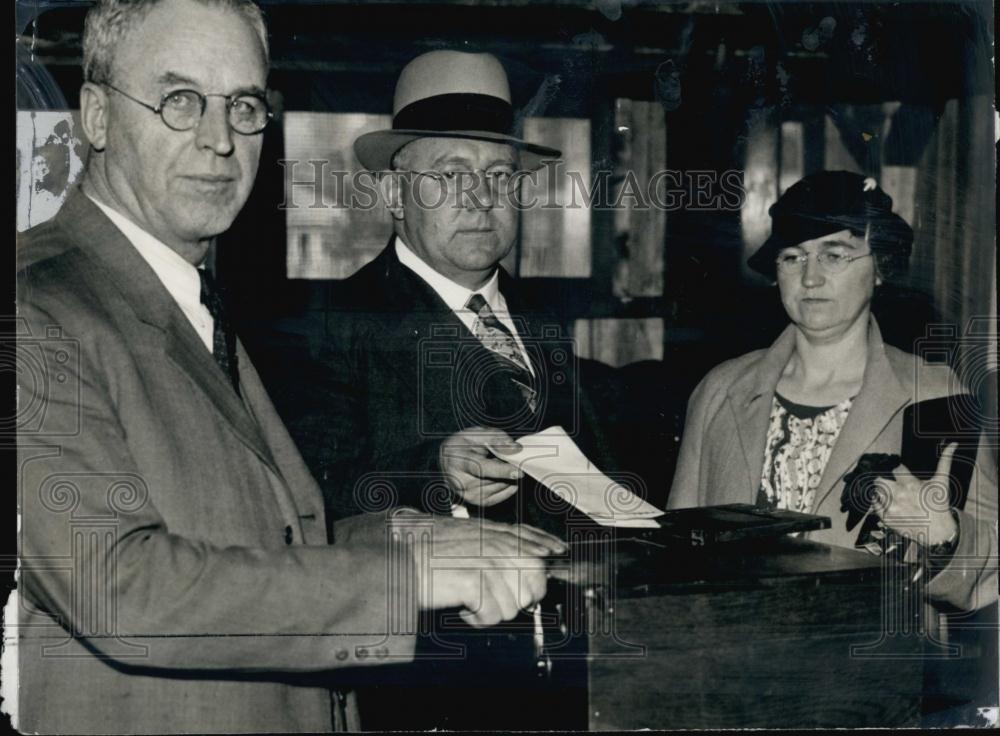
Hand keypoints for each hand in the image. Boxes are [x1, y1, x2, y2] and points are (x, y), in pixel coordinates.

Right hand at [392, 513, 565, 626]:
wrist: (399, 554)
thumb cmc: (426, 548)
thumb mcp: (466, 535)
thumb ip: (494, 542)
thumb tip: (525, 556)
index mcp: (494, 532)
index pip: (533, 538)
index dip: (548, 547)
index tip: (559, 551)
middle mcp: (496, 545)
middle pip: (534, 583)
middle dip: (519, 598)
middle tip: (494, 596)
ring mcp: (487, 562)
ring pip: (513, 606)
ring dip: (491, 610)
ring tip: (470, 598)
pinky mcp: (475, 582)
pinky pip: (492, 615)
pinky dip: (477, 618)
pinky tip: (463, 606)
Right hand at [439, 427, 523, 506]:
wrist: (450, 460)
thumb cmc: (465, 444)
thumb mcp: (478, 433)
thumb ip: (497, 438)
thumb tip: (516, 450)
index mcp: (458, 461)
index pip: (482, 468)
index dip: (502, 471)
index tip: (519, 472)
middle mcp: (461, 483)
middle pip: (494, 479)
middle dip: (508, 469)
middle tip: (508, 457)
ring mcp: (468, 495)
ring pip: (501, 487)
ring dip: (508, 476)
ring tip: (499, 464)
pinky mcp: (477, 502)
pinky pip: (502, 495)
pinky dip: (509, 485)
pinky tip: (507, 475)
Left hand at [871, 443, 959, 546]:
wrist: (937, 531)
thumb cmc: (938, 504)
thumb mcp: (941, 482)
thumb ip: (945, 461)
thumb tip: (953, 443)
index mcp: (910, 485)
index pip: (896, 468)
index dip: (900, 470)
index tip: (904, 475)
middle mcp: (898, 495)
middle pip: (880, 479)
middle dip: (887, 480)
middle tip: (896, 485)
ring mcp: (891, 507)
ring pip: (877, 491)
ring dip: (883, 491)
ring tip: (895, 495)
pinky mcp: (886, 518)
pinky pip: (874, 504)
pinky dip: (879, 501)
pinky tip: (890, 502)